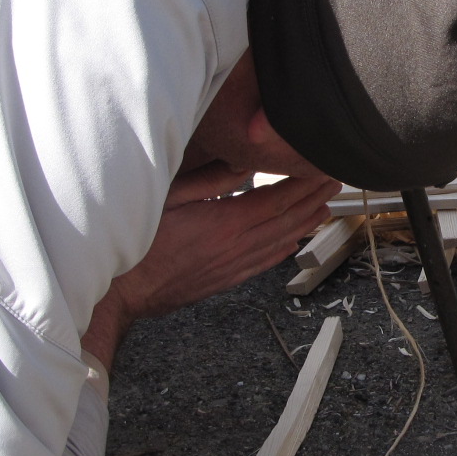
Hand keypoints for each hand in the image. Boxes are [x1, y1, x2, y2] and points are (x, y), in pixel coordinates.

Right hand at [82, 162, 337, 365]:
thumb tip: (243, 164)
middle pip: (285, 221)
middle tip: (333, 186)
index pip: (277, 200)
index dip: (303, 185)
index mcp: (226, 222)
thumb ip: (210, 180)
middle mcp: (236, 246)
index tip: (321, 171)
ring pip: (279, 243)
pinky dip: (283, 251)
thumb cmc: (138, 243)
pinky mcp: (224, 280)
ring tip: (323, 211)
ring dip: (305, 225)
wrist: (123, 292)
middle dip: (312, 201)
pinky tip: (292, 245)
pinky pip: (262, 263)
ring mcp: (232, 266)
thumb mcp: (170, 197)